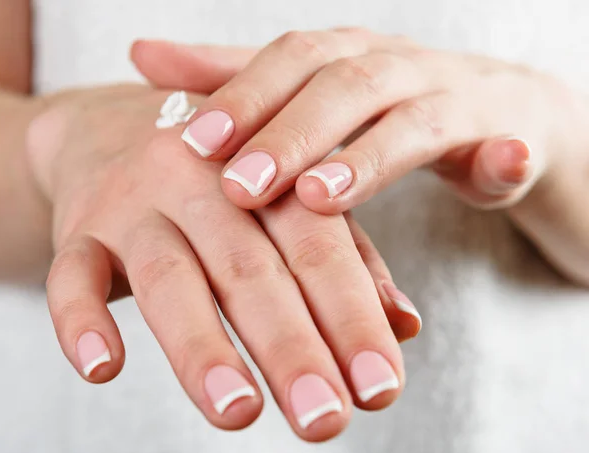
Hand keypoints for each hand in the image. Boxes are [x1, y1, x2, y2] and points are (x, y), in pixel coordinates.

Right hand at [28, 85, 418, 441]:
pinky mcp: (78, 227)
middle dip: (291, 348)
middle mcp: (201, 181)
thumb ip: (347, 260)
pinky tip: (102, 369)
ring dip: (203, 349)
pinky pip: (71, 273)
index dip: (353, 317)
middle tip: (324, 418)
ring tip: (239, 413)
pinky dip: (81, 322)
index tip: (381, 388)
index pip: (319, 248)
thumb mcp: (289, 206)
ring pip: (169, 278)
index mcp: (266, 173)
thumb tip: (404, 324)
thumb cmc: (222, 181)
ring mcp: (135, 204)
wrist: (113, 127)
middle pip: (250, 269)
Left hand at [132, 31, 556, 214]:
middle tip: (240, 187)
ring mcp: (456, 99)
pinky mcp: (507, 140)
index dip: (242, 99)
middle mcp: (395, 67)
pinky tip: (504, 165)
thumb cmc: (382, 111)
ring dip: (368, 155)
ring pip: (411, 118)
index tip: (188, 147)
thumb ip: (234, 81)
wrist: (491, 115)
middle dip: (289, 135)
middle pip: (340, 87)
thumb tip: (140, 56)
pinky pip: (509, 147)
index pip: (288, 64)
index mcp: (345, 57)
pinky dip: (506, 157)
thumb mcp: (304, 95)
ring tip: (318, 198)